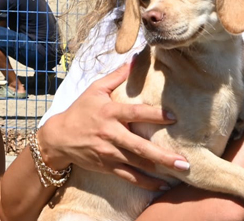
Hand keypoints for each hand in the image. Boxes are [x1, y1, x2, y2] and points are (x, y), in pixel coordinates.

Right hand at [38, 56, 187, 190]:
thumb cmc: (79, 110)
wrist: (58, 138)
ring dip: (160, 169)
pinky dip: (146, 182)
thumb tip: (135, 59)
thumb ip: (116, 76)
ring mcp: (109, 153)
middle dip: (163, 155)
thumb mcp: (94, 89)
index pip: (135, 114)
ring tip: (182, 172)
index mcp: (109, 113)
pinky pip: (129, 177)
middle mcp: (110, 134)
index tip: (174, 118)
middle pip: (140, 146)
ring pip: (137, 164)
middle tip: (185, 161)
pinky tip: (162, 186)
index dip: (154, 115)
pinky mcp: (107, 166)